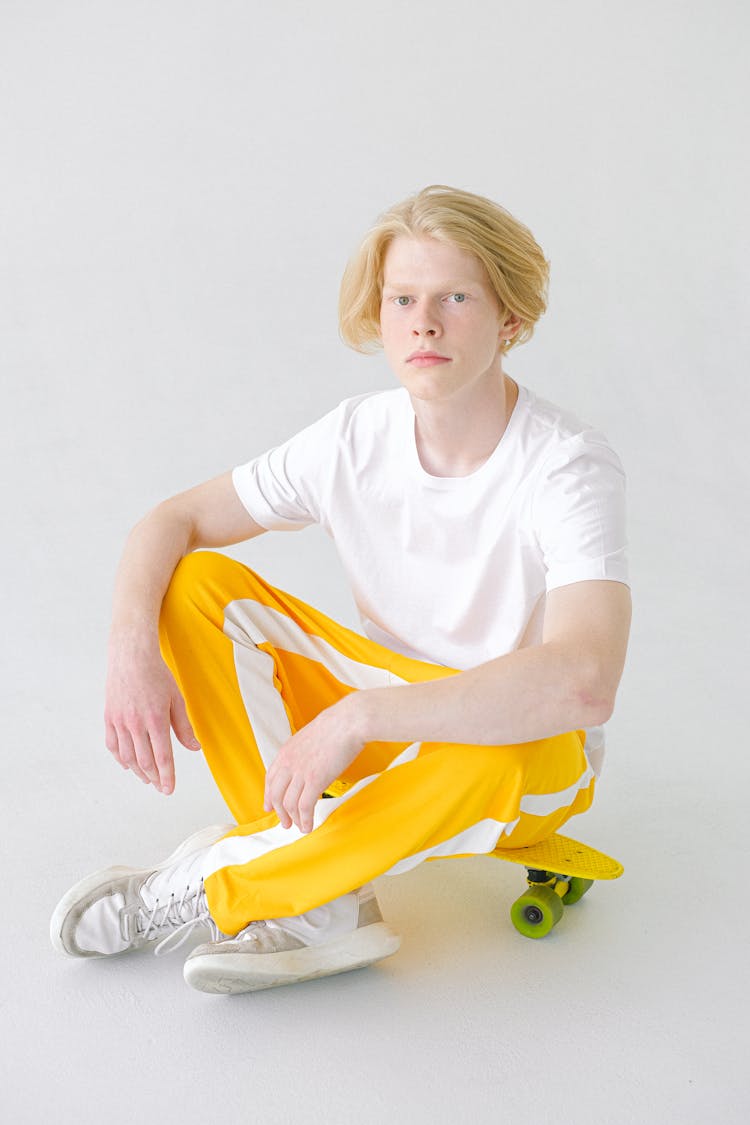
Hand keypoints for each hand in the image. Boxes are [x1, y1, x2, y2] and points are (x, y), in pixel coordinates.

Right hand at [104, 632, 199, 793]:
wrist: (131, 657)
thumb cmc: (157, 675)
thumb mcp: (177, 699)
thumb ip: (184, 726)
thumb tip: (195, 748)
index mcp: (155, 720)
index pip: (162, 758)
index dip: (166, 776)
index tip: (169, 789)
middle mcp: (135, 725)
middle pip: (144, 762)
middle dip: (154, 778)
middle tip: (161, 787)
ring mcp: (120, 722)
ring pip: (127, 757)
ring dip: (138, 771)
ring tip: (148, 779)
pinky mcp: (109, 718)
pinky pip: (112, 745)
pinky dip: (120, 758)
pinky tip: (128, 764)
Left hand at [264, 697, 363, 833]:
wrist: (348, 721)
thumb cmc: (337, 725)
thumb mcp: (310, 736)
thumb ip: (303, 751)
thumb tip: (308, 761)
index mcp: (286, 751)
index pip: (270, 778)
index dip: (269, 795)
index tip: (270, 806)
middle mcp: (289, 763)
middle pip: (276, 794)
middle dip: (280, 812)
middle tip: (285, 822)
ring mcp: (301, 772)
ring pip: (289, 804)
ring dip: (293, 819)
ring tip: (299, 827)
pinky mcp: (315, 780)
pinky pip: (305, 807)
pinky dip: (305, 820)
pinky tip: (308, 826)